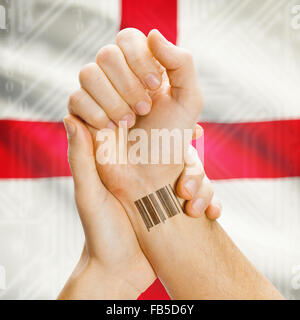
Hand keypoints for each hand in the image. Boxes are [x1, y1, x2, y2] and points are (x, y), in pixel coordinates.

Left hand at [58, 115, 218, 298]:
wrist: (119, 272)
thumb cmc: (99, 233)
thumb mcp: (89, 194)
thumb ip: (81, 159)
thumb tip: (70, 116)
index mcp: (127, 165)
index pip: (151, 136)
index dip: (169, 128)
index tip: (188, 127)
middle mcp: (149, 174)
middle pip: (181, 154)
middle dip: (193, 167)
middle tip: (185, 189)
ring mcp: (165, 191)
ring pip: (196, 175)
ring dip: (204, 188)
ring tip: (196, 209)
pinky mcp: (176, 208)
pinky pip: (202, 197)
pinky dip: (211, 203)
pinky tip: (211, 215)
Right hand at [69, 28, 205, 228]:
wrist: (152, 176)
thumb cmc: (171, 140)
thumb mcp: (189, 100)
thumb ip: (181, 63)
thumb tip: (152, 34)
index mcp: (142, 70)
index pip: (129, 39)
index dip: (139, 59)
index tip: (155, 86)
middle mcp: (118, 79)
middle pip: (107, 54)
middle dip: (128, 84)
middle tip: (144, 109)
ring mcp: (98, 96)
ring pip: (88, 73)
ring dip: (113, 100)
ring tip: (129, 122)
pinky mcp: (82, 115)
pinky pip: (75, 98)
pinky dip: (96, 114)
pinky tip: (112, 129)